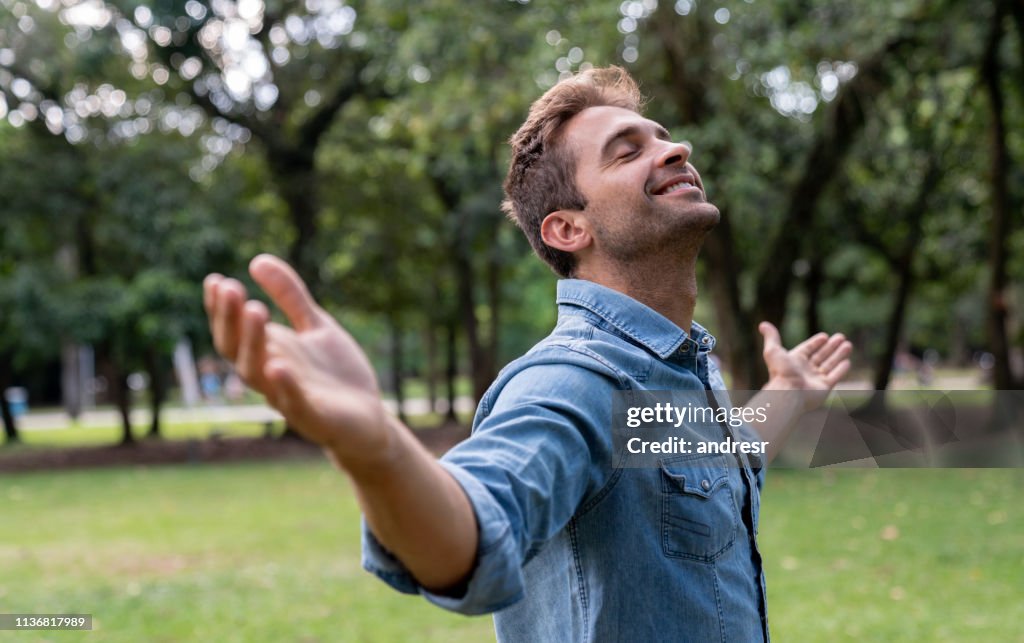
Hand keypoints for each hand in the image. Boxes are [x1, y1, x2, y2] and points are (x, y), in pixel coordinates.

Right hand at [203, 255, 392, 464]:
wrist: (369, 420)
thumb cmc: (336, 374)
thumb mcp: (315, 326)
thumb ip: (290, 296)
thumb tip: (257, 260)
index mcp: (269, 352)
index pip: (233, 331)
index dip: (221, 309)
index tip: (215, 280)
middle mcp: (270, 374)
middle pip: (236, 350)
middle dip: (230, 320)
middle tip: (230, 287)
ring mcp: (289, 397)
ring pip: (257, 374)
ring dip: (253, 342)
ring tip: (255, 309)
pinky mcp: (314, 417)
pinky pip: (293, 402)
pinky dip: (284, 385)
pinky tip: (278, 364)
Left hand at [758, 321, 851, 409]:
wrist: (788, 393)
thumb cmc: (781, 372)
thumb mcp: (773, 351)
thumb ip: (771, 337)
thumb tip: (763, 325)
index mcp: (795, 361)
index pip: (808, 349)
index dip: (816, 342)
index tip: (825, 336)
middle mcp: (805, 370)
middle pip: (821, 355)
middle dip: (831, 346)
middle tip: (841, 337)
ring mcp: (815, 379)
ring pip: (830, 364)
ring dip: (839, 354)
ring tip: (848, 345)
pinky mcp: (824, 388)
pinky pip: (835, 377)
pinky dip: (841, 369)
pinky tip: (847, 361)